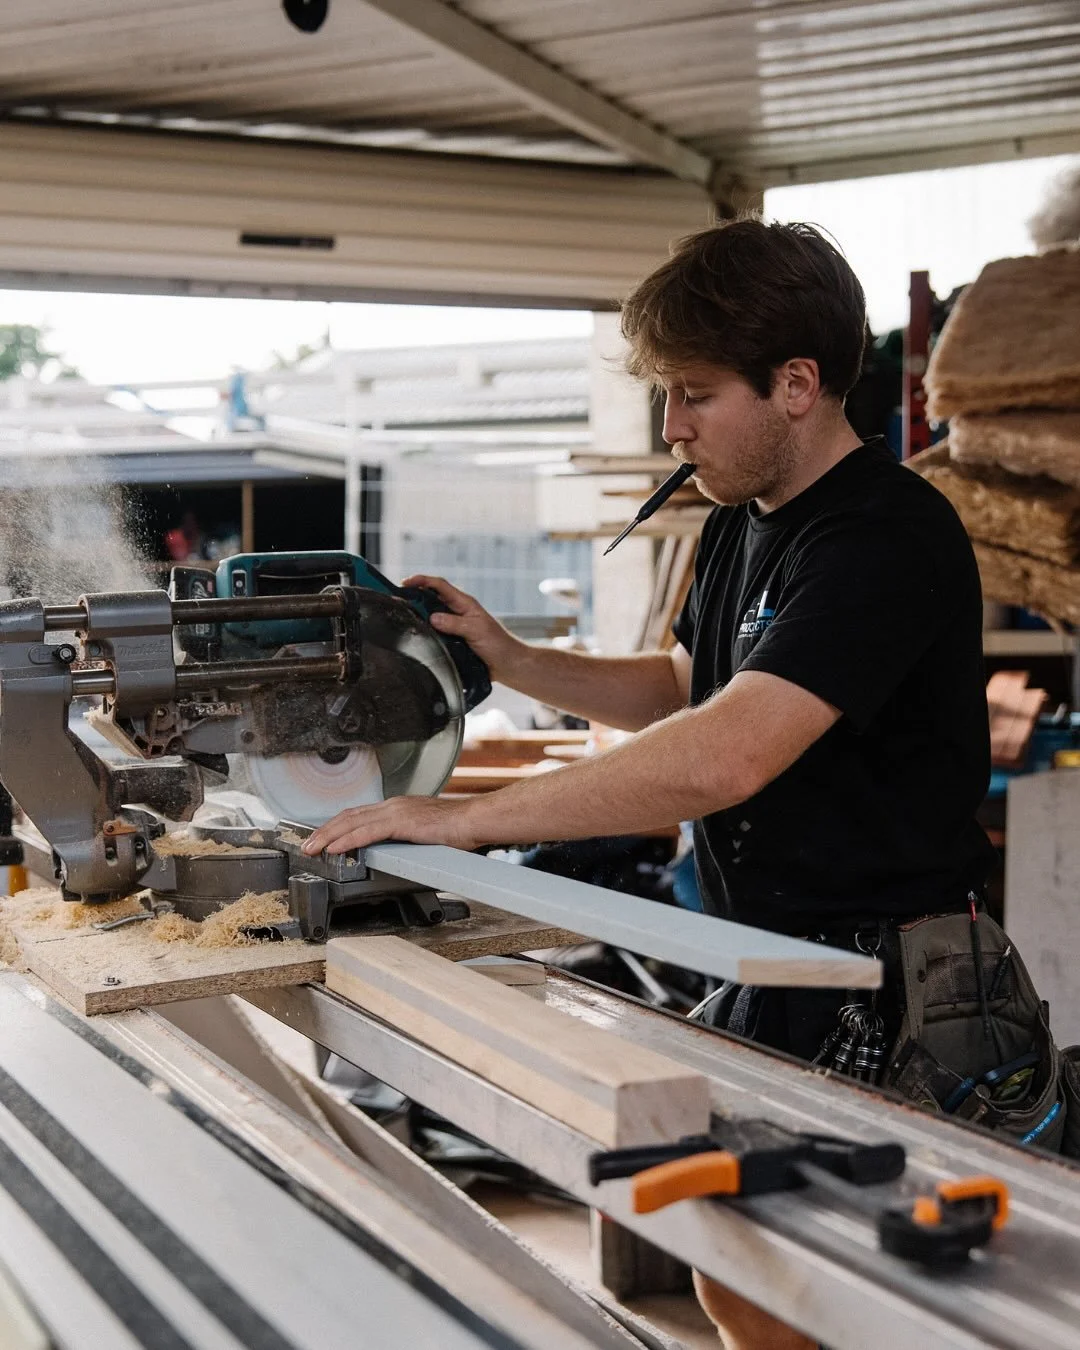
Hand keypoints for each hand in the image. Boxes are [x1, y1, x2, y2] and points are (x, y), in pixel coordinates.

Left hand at [301, 796, 479, 855]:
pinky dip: (347, 840)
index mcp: (397, 807)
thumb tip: (397, 852)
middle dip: (325, 831)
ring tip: (313, 848)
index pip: (358, 815)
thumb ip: (407, 838)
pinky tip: (335, 848)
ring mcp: (396, 812)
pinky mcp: (401, 823)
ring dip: (329, 836)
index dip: (337, 826)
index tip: (323, 838)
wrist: (474, 820)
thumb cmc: (458, 828)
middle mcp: (393, 805)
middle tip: (307, 845)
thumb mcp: (425, 832)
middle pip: (349, 816)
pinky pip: (367, 832)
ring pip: (352, 822)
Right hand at [403, 574, 525, 683]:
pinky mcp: (453, 640)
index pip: (440, 586)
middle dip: (414, 596)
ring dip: (418, 614)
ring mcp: (454, 626)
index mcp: (465, 604)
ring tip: (401, 615)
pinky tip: (415, 635)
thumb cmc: (498, 645)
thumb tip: (433, 617)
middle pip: (432, 598)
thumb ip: (455, 623)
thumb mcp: (476, 630)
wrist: (508, 665)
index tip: (406, 582)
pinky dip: (424, 631)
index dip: (422, 581)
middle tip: (397, 599)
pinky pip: (434, 632)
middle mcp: (458, 612)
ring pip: (431, 616)